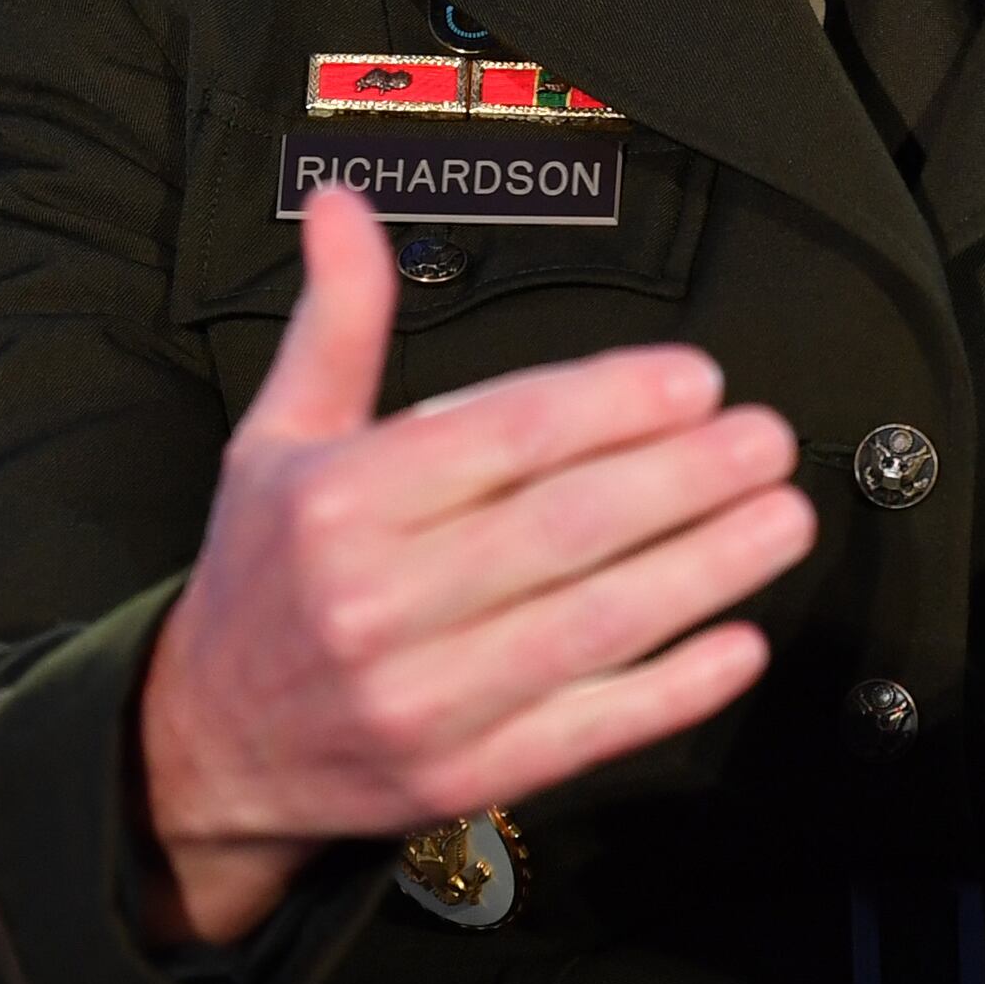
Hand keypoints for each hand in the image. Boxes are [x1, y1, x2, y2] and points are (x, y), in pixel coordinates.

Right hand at [135, 190, 817, 946]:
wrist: (204, 746)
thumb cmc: (263, 578)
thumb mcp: (277, 437)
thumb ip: (336, 321)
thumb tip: (343, 206)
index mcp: (338, 502)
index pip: (503, 437)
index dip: (614, 405)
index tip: (695, 380)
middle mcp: (377, 601)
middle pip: (565, 527)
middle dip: (685, 478)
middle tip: (765, 439)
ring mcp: (423, 699)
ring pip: (592, 625)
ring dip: (705, 569)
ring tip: (780, 518)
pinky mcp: (461, 777)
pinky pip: (587, 730)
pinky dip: (673, 689)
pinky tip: (739, 643)